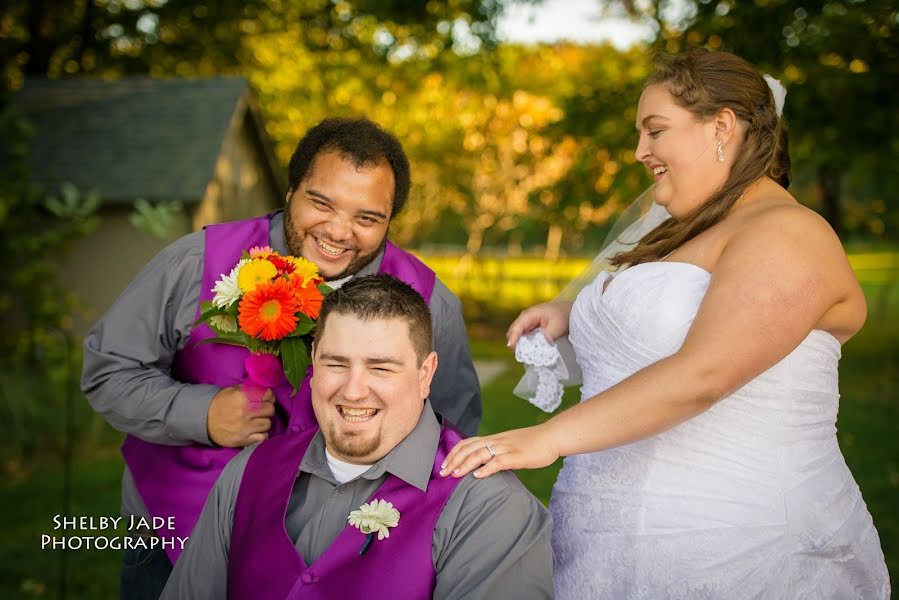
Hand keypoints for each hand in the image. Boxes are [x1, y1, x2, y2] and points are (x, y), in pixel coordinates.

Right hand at [207, 386, 274, 447]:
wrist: (203, 420)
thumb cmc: (220, 403)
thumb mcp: (233, 390)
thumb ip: (249, 389)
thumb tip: (265, 390)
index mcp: (243, 397)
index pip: (268, 395)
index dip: (269, 396)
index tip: (266, 399)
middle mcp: (245, 412)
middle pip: (270, 410)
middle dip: (267, 409)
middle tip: (262, 411)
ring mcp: (245, 427)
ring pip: (268, 424)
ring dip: (264, 422)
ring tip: (257, 421)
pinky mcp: (243, 439)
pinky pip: (262, 437)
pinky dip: (261, 434)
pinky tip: (255, 431)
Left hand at [439, 425, 559, 478]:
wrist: (551, 437)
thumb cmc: (533, 444)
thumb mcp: (510, 446)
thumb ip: (497, 454)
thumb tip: (484, 467)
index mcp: (494, 439)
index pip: (467, 443)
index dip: (454, 453)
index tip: (444, 465)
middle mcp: (497, 441)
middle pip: (469, 448)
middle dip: (454, 460)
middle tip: (443, 473)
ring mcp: (506, 448)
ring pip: (480, 453)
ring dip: (465, 464)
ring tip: (455, 475)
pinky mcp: (517, 456)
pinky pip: (498, 461)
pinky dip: (486, 468)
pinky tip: (478, 476)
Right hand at [506, 302, 572, 349]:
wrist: (568, 312)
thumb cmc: (563, 317)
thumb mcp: (556, 327)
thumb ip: (546, 337)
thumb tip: (537, 347)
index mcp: (530, 314)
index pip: (517, 327)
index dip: (513, 338)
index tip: (512, 348)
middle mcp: (525, 318)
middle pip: (513, 331)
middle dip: (514, 343)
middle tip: (520, 355)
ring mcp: (526, 323)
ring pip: (517, 335)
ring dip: (519, 344)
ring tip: (525, 354)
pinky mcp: (529, 328)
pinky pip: (522, 337)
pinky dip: (524, 343)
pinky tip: (529, 350)